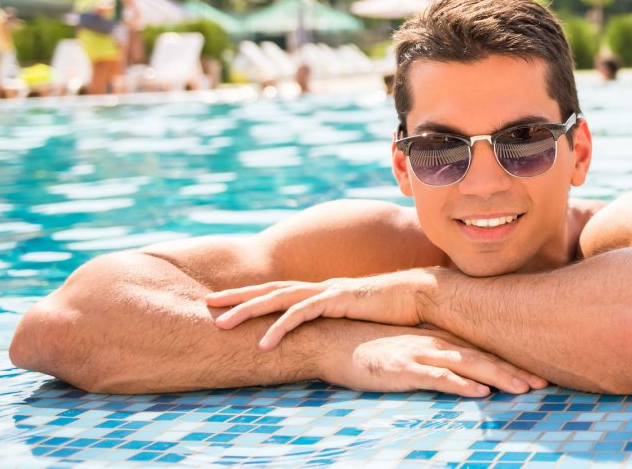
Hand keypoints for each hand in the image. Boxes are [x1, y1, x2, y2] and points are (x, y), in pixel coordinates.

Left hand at [209, 270, 432, 348]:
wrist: (424, 294)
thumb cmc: (398, 308)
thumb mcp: (361, 316)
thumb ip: (343, 320)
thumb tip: (331, 333)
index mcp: (324, 291)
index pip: (281, 291)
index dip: (252, 296)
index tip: (226, 303)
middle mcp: (321, 287)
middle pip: (270, 289)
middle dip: (237, 296)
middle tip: (207, 304)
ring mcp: (328, 291)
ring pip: (278, 299)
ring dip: (246, 311)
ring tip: (220, 325)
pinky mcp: (338, 299)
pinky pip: (301, 314)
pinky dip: (279, 328)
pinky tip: (263, 343)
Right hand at [319, 324, 546, 396]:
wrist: (335, 339)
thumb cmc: (374, 348)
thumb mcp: (411, 350)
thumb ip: (436, 358)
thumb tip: (463, 373)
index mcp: (442, 341)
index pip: (485, 352)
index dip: (513, 363)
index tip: (541, 375)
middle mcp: (437, 344)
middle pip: (485, 358)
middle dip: (516, 371)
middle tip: (544, 384)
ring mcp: (421, 354)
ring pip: (468, 366)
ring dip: (498, 377)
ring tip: (524, 388)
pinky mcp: (403, 368)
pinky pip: (437, 377)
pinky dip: (460, 385)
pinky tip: (479, 392)